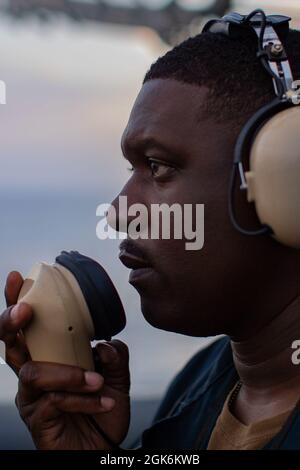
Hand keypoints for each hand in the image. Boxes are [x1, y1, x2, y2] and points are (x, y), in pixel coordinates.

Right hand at [0, 271, 129, 449]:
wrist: (104, 451)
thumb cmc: (102, 412)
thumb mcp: (116, 379)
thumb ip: (113, 356)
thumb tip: (103, 342)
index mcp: (48, 356)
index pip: (27, 326)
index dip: (16, 301)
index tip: (17, 277)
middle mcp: (34, 373)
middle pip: (9, 343)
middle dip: (11, 322)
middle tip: (25, 311)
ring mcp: (32, 397)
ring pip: (32, 372)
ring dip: (68, 372)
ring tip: (97, 381)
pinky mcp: (36, 418)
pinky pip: (53, 400)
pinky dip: (81, 398)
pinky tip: (103, 402)